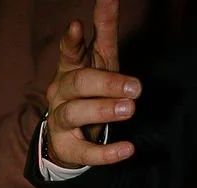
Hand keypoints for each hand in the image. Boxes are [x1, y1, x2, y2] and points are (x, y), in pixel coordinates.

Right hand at [44, 0, 140, 169]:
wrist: (67, 136)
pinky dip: (106, 153)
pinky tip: (127, 149)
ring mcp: (60, 121)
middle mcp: (60, 93)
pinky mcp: (68, 149)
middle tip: (136, 87)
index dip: (72, 41)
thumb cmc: (89, 91)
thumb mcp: (99, 59)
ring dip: (104, 111)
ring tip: (129, 109)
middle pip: (79, 84)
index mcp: (69, 68)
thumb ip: (104, 29)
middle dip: (107, 84)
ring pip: (76, 113)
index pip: (69, 51)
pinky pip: (86, 152)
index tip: (78, 25)